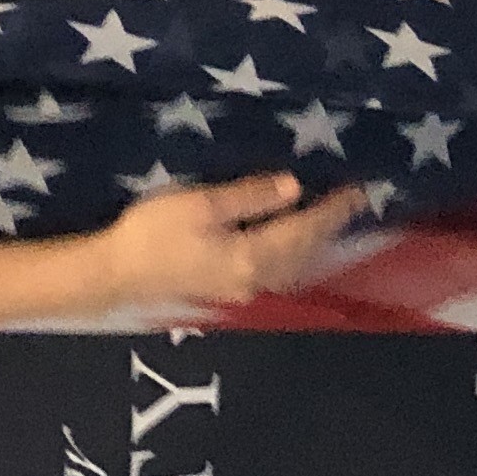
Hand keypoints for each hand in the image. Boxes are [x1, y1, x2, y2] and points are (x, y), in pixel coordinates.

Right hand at [100, 173, 375, 306]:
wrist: (117, 273)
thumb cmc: (154, 232)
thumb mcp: (200, 204)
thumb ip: (248, 197)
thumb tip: (294, 188)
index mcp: (251, 257)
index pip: (304, 231)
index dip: (332, 211)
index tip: (359, 190)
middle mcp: (255, 279)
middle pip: (303, 253)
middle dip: (329, 227)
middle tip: (354, 202)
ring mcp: (240, 287)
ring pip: (291, 265)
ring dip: (314, 242)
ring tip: (331, 219)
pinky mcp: (226, 286)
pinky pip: (276, 269)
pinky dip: (294, 252)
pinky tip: (292, 241)